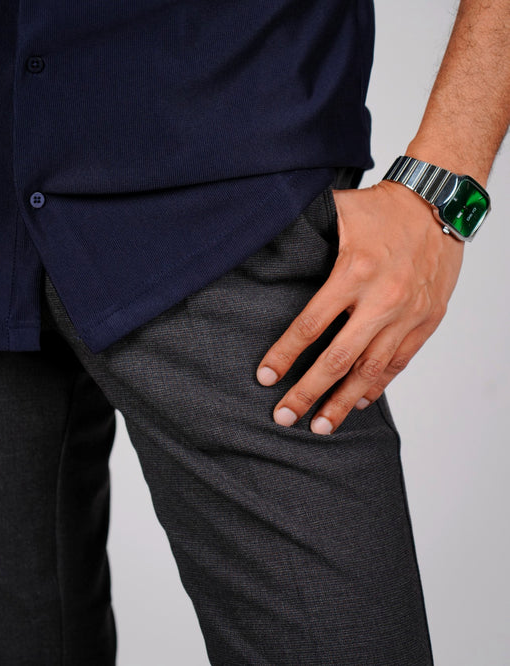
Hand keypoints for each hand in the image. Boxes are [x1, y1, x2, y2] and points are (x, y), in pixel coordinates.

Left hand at [255, 180, 464, 433]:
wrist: (438, 205)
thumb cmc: (382, 209)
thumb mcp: (339, 212)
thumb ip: (305, 234)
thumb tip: (264, 245)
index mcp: (353, 272)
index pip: (310, 325)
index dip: (285, 355)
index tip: (265, 377)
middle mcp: (382, 299)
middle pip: (338, 359)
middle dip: (308, 393)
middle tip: (283, 417)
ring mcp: (407, 315)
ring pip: (370, 371)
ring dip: (342, 402)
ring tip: (319, 427)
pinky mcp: (426, 321)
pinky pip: (398, 363)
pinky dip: (376, 386)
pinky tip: (357, 403)